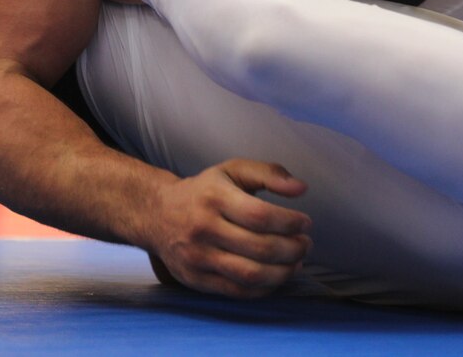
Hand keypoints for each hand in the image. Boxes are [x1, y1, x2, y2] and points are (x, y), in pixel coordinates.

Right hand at [148, 158, 311, 297]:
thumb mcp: (232, 170)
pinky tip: (276, 276)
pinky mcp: (196, 280)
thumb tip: (301, 188)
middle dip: (293, 249)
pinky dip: (265, 288)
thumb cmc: (204, 191)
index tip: (305, 223)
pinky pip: (238, 291)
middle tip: (306, 244)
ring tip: (297, 262)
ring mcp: (198, 257)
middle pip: (259, 248)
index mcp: (214, 197)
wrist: (156, 213)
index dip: (289, 223)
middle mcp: (203, 228)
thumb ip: (269, 173)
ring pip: (251, 274)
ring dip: (283, 272)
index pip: (260, 215)